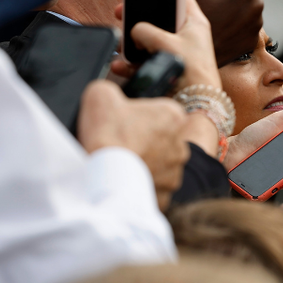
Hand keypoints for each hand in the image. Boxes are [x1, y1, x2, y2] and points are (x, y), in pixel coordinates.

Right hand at [77, 80, 189, 208]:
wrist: (105, 175)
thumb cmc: (107, 134)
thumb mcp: (101, 94)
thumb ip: (110, 88)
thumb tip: (107, 95)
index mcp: (173, 115)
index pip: (158, 111)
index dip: (137, 114)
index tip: (122, 121)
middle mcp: (181, 143)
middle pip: (160, 137)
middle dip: (143, 139)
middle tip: (118, 141)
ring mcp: (175, 170)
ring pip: (158, 163)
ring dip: (143, 161)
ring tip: (120, 160)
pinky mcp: (166, 193)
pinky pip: (152, 185)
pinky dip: (139, 182)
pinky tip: (123, 178)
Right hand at [108, 0, 221, 157]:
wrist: (197, 103)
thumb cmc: (192, 71)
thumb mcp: (167, 42)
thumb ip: (146, 31)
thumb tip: (133, 32)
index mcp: (194, 22)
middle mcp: (186, 36)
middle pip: (157, 19)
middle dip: (137, 19)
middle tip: (120, 13)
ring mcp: (175, 53)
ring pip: (147, 41)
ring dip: (131, 45)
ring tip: (121, 46)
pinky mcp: (166, 69)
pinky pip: (143, 62)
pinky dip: (130, 64)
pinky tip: (120, 65)